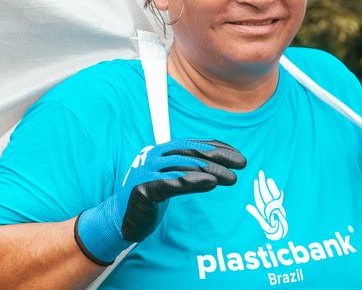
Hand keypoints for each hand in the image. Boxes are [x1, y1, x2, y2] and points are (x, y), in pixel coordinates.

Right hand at [74, 138, 244, 264]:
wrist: (120, 219)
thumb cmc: (150, 198)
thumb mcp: (171, 179)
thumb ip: (188, 169)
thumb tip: (218, 166)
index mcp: (158, 151)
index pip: (191, 143)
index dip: (216, 146)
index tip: (237, 155)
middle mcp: (151, 156)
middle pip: (190, 152)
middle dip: (218, 157)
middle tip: (241, 164)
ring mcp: (145, 171)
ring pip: (184, 166)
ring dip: (211, 170)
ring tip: (231, 178)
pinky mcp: (143, 189)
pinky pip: (171, 183)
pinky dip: (192, 182)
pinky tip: (210, 183)